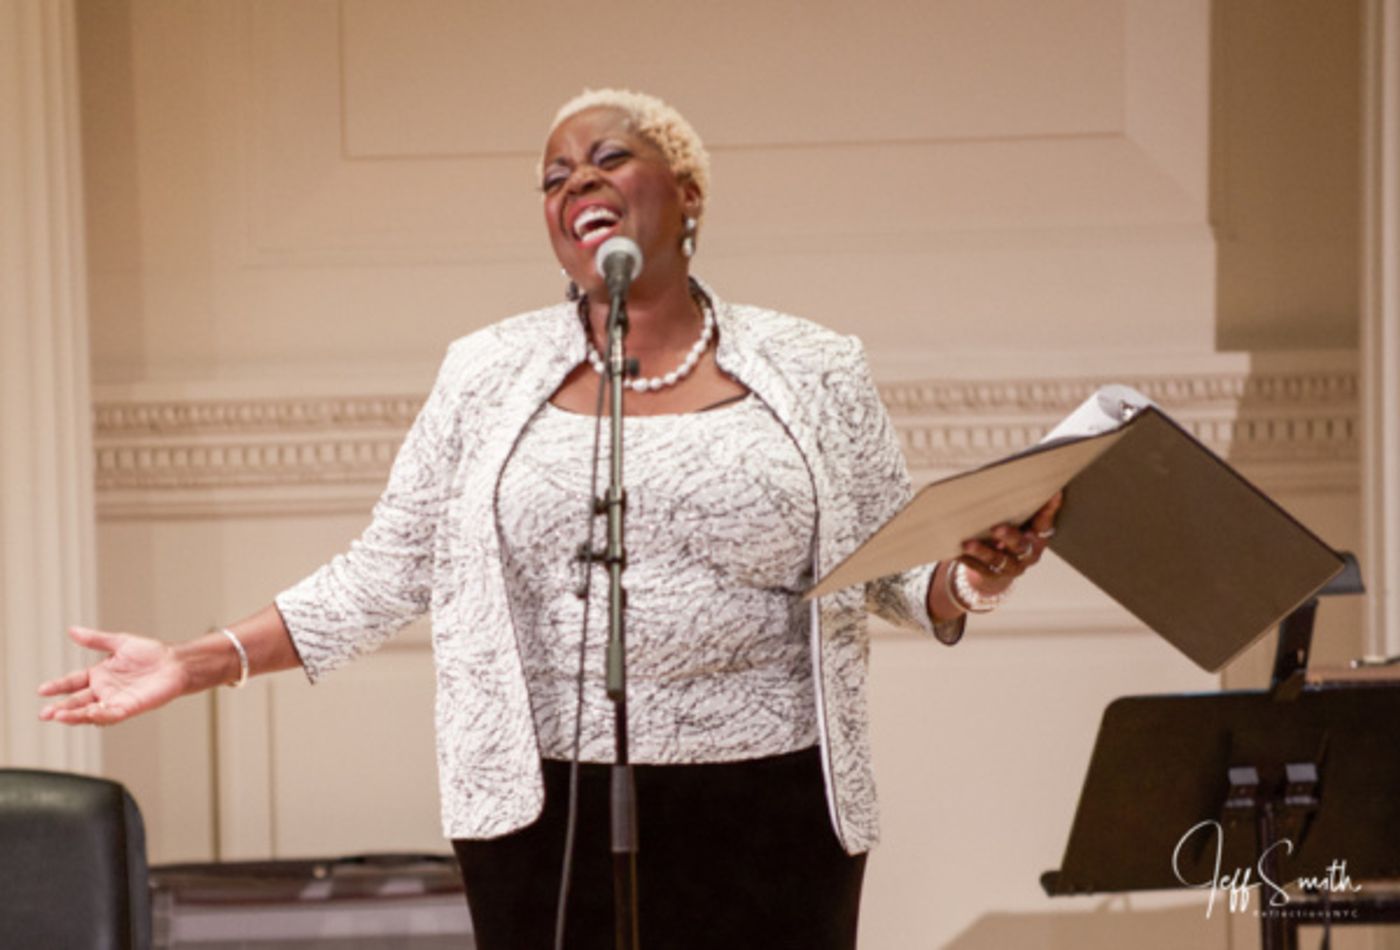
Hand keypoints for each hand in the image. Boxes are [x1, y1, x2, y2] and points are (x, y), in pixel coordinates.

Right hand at [37, 627, 189, 725]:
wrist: (175, 662)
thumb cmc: (152, 653)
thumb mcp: (120, 643)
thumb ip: (95, 640)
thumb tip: (72, 630)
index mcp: (98, 675)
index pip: (72, 682)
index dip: (57, 687)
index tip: (42, 690)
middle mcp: (104, 690)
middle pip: (77, 702)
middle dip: (60, 708)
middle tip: (45, 713)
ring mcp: (115, 700)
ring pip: (90, 711)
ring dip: (75, 715)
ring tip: (59, 717)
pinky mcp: (129, 707)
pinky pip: (111, 714)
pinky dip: (99, 714)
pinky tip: (89, 714)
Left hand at [959, 491, 1062, 595]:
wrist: (998, 568)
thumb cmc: (1010, 531)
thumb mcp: (1018, 519)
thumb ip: (1019, 505)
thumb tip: (1012, 476)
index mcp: (1038, 536)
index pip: (1045, 524)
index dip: (1049, 510)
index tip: (1052, 493)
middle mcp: (1028, 553)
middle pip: (1021, 545)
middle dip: (1009, 536)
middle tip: (996, 527)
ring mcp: (1011, 566)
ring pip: (998, 560)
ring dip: (983, 551)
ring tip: (967, 544)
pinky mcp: (993, 575)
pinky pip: (980, 568)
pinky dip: (968, 560)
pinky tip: (956, 552)